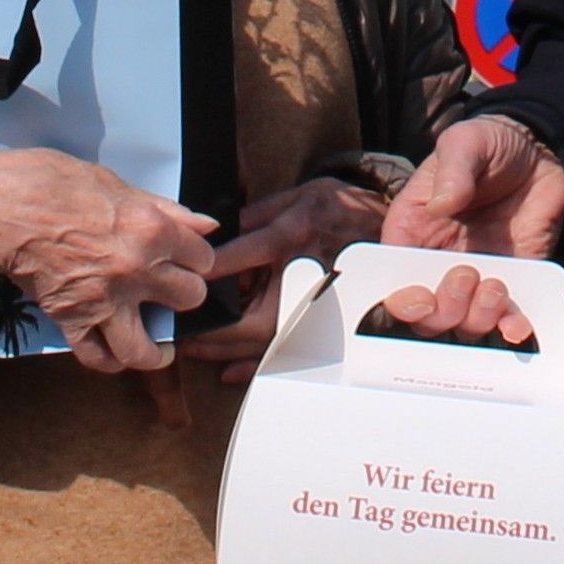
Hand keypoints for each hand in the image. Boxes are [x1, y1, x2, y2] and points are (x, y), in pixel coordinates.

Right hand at [0, 147, 215, 373]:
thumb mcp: (119, 184)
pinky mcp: (70, 319)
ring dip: (157, 349)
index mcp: (152, 230)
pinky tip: (119, 353)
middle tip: (171, 289)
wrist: (0, 204)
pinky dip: (109, 361)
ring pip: (146, 348)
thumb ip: (167, 210)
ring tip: (161, 346)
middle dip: (183, 293)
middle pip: (189, 298)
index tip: (188, 259)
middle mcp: (135, 270)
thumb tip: (205, 224)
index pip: (202, 258)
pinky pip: (96, 357)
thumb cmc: (56, 183)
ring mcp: (103, 300)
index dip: (197, 258)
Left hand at [185, 177, 387, 386]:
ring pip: (259, 340)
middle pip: (243, 316)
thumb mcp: (300, 195)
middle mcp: (299, 274)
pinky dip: (253, 363)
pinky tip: (228, 369)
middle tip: (175, 332)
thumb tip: (218, 228)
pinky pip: (283, 349)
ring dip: (222, 350)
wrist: (387, 227)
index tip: (179, 282)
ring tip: (192, 349)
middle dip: (205, 328)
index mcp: (290, 236)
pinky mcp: (320, 320)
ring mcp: (312, 303)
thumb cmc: (342, 209)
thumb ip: (257, 212)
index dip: (203, 273)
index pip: (234, 258)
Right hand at [379, 118, 563, 342]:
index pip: (393, 278)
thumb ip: (454, 168)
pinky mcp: (514, 283)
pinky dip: (511, 328)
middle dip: (442, 309)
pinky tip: (518, 322)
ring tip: (495, 285)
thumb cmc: (492, 146)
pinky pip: (507, 320)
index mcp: (413, 231)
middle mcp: (439, 262)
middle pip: (426, 315)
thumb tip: (443, 202)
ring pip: (463, 325)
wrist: (543, 153)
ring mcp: (476, 278)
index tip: (420, 296)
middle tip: (466, 274)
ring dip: (476, 317)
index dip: (401, 298)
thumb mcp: (466, 143)